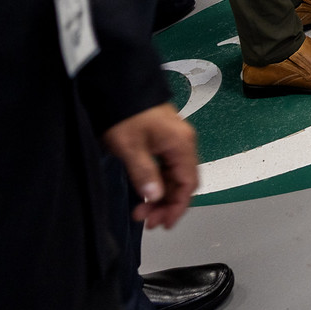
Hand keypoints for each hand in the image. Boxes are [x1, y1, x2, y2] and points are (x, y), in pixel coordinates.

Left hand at [100, 103, 198, 230]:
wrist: (121, 86)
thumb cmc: (127, 115)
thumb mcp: (131, 147)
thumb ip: (145, 173)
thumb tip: (155, 197)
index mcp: (181, 145)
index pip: (188, 184)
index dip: (177, 207)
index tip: (162, 223)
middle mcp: (184, 143)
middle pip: (183, 182)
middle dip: (167, 204)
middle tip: (146, 221)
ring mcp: (175, 141)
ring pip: (175, 176)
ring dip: (161, 195)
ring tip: (142, 211)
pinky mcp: (164, 139)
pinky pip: (167, 168)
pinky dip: (158, 183)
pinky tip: (145, 192)